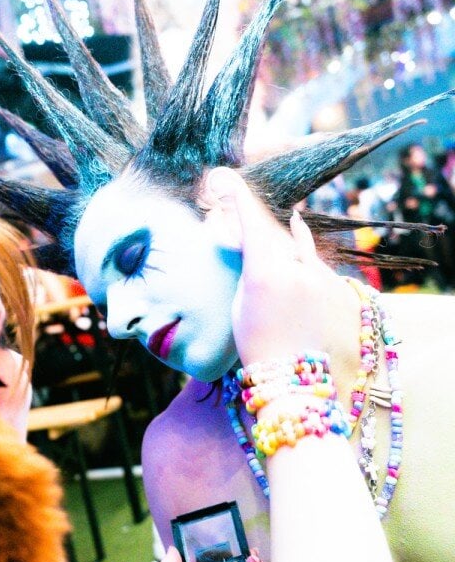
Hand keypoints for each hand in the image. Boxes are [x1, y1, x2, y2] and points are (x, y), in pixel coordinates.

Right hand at [206, 170, 326, 365]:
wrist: (295, 381)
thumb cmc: (257, 347)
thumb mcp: (239, 304)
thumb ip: (247, 268)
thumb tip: (245, 241)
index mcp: (264, 273)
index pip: (251, 222)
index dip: (238, 197)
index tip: (225, 180)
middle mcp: (296, 268)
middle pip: (275, 230)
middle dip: (257, 224)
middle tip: (241, 217)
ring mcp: (320, 276)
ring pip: (298, 244)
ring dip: (283, 241)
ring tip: (270, 249)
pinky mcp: (336, 286)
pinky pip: (315, 262)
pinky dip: (302, 260)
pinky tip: (295, 266)